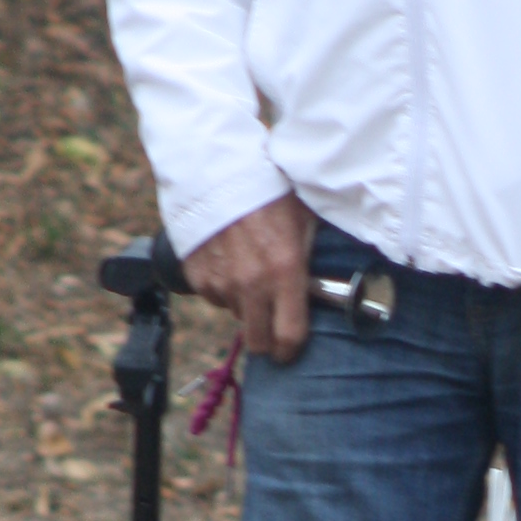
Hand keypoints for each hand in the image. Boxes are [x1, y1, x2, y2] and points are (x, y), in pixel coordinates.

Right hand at [184, 193, 313, 363]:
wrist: (216, 169)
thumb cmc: (269, 191)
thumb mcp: (303, 221)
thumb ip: (310, 259)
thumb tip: (323, 287)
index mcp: (284, 271)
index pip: (289, 336)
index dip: (291, 350)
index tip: (291, 350)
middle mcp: (251, 284)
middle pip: (258, 340)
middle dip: (267, 337)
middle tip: (272, 321)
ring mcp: (220, 282)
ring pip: (235, 314)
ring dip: (245, 304)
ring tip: (250, 271)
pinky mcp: (196, 276)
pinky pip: (214, 296)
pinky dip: (222, 287)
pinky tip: (229, 260)